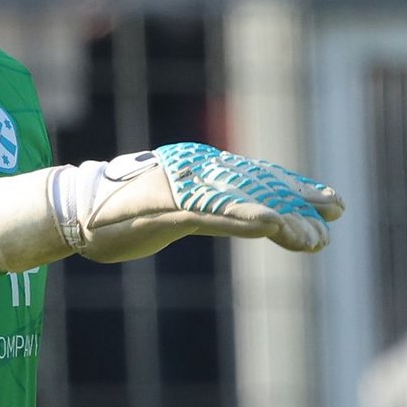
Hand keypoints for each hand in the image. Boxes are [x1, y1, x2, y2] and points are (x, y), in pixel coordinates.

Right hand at [0, 142, 344, 271]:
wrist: (68, 210)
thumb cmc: (114, 213)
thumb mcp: (166, 209)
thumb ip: (200, 210)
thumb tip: (235, 218)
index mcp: (194, 170)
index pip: (253, 175)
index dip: (292, 185)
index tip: (326, 199)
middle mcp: (193, 171)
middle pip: (257, 182)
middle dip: (299, 196)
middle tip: (338, 210)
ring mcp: (181, 188)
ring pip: (244, 200)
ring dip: (284, 218)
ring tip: (316, 237)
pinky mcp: (168, 207)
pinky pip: (217, 213)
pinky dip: (249, 219)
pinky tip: (277, 228)